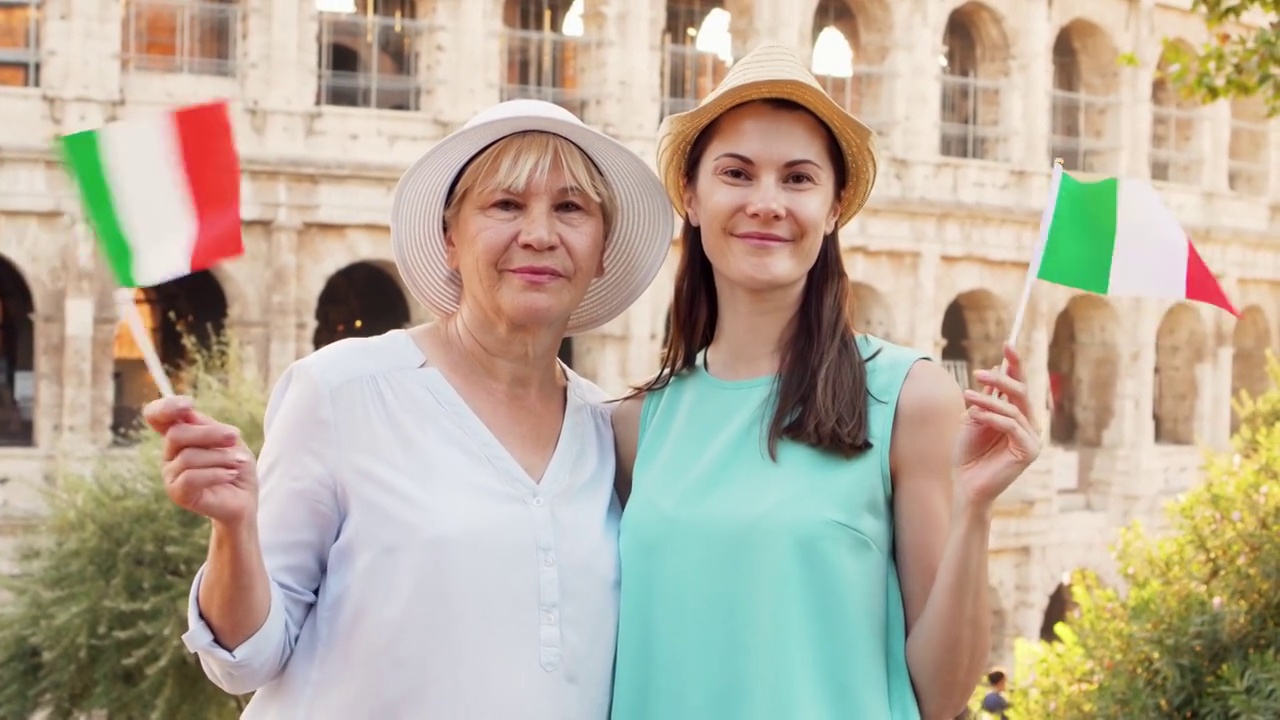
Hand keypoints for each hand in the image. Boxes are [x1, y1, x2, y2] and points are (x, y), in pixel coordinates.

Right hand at [143, 396, 258, 528]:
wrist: (245, 498)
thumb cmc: (236, 466)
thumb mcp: (229, 440)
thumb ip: (208, 426)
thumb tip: (187, 413)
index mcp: (179, 436)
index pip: (156, 416)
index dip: (165, 407)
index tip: (188, 404)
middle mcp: (169, 454)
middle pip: (177, 433)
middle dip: (210, 433)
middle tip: (235, 437)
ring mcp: (170, 475)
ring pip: (188, 456)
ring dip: (221, 457)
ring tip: (240, 462)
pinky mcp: (177, 493)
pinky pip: (191, 478)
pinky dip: (216, 473)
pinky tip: (231, 474)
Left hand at [954, 344, 1041, 506]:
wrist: (965, 484)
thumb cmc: (968, 453)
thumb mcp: (974, 418)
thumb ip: (987, 398)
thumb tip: (995, 369)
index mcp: (1018, 415)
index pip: (1019, 385)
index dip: (1015, 364)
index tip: (1007, 343)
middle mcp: (1029, 424)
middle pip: (1020, 392)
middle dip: (1001, 379)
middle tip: (978, 372)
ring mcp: (1032, 438)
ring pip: (1013, 408)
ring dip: (987, 400)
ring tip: (967, 397)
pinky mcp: (1029, 451)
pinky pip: (1010, 426)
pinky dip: (991, 417)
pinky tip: (974, 414)